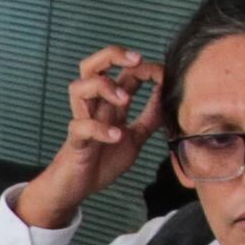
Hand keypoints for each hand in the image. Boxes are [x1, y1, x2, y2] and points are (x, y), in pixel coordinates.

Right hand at [20, 49, 164, 230]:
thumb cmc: (101, 161)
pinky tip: (116, 136)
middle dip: (113, 56)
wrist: (77, 188)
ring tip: (125, 100)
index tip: (163, 74)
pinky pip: (81, 127)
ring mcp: (83, 121)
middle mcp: (94, 107)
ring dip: (103, 87)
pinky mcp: (76, 142)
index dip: (143, 66)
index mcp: (109, 104)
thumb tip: (168, 97)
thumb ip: (150, 118)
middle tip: (136, 61)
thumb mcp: (135, 137)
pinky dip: (100, 128)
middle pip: (91, 66)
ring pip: (79, 88)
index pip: (123, 71)